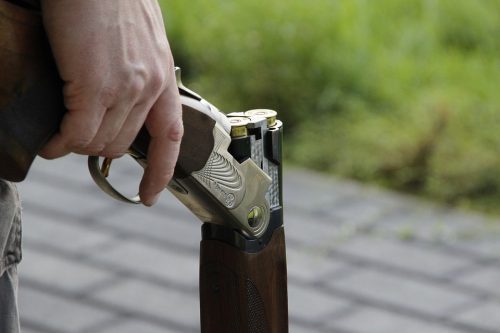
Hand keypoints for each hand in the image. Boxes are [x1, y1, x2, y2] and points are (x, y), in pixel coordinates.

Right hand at [40, 0, 182, 205]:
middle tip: (76, 141)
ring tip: (60, 139)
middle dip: (98, 149)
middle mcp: (149, 87)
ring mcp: (124, 89)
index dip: (162, 171)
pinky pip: (76, 134)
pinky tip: (51, 144)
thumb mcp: (140, 38)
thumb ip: (138, 68)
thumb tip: (119, 92)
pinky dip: (61, 144)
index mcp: (163, 76)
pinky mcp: (94, 87)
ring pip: (99, 142)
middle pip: (123, 144)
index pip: (171, 137)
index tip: (151, 195)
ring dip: (77, 147)